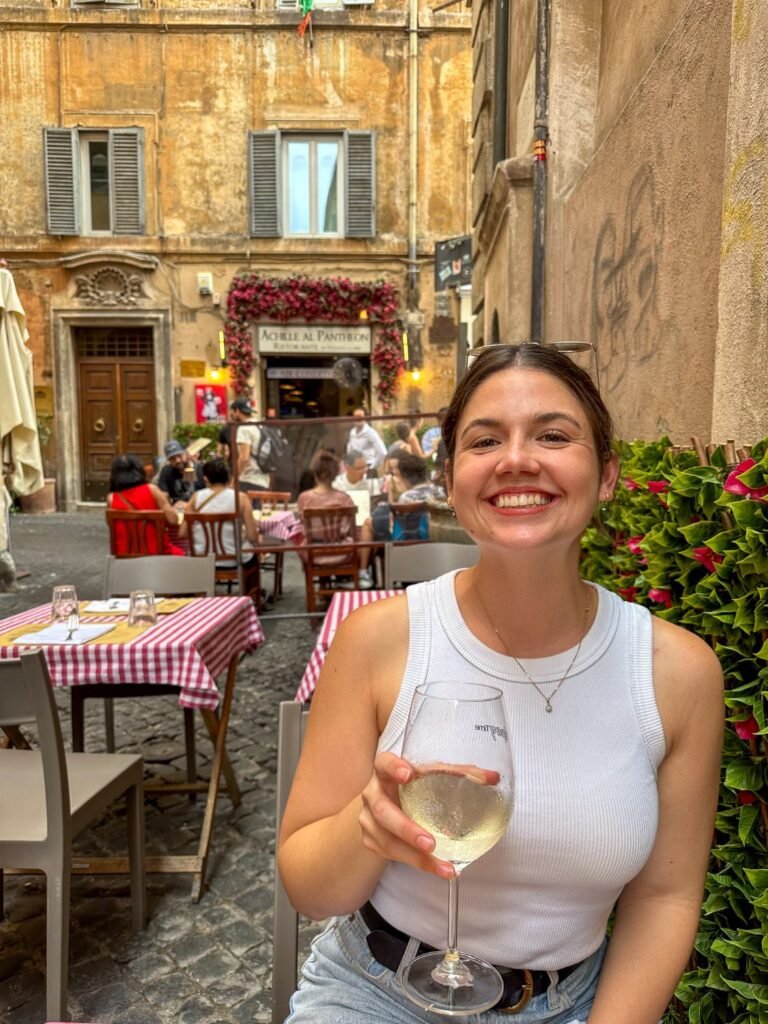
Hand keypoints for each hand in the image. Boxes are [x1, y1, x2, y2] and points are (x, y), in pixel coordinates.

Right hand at [358, 752, 454, 878]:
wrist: (386, 803)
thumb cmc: (413, 785)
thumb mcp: (430, 775)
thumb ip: (460, 774)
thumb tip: (493, 778)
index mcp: (384, 770)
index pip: (384, 763)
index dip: (393, 768)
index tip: (408, 774)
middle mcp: (372, 793)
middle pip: (384, 811)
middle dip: (407, 829)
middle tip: (430, 843)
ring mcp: (368, 819)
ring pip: (387, 841)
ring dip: (415, 857)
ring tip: (442, 866)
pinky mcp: (371, 840)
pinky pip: (391, 855)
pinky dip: (415, 863)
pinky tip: (435, 868)